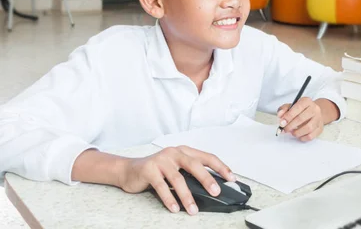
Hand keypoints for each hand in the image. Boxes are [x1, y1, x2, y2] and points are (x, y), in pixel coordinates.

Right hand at [118, 146, 234, 214]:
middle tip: (216, 192)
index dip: (221, 167)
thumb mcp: (176, 168)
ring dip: (187, 196)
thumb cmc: (157, 170)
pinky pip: (161, 186)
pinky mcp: (149, 169)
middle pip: (195, 165)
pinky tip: (174, 208)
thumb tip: (211, 188)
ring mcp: (161, 160)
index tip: (231, 178)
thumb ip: (191, 174)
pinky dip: (169, 198)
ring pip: (178, 178)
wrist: (129, 170)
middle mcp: (174, 152)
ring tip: (193, 209)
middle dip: (207, 179)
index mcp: (185, 151)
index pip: (207, 157)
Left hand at [277, 97, 323, 141]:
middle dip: (290, 126)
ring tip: (292, 132)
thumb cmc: (300, 110)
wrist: (314, 113)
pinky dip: (303, 137)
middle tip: (284, 130)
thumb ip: (284, 109)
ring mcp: (318, 119)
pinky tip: (299, 135)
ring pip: (308, 128)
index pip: (298, 108)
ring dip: (297, 133)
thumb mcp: (291, 106)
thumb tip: (280, 115)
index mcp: (306, 101)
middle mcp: (314, 109)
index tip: (282, 123)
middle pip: (302, 118)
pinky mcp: (320, 128)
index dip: (288, 116)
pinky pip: (311, 136)